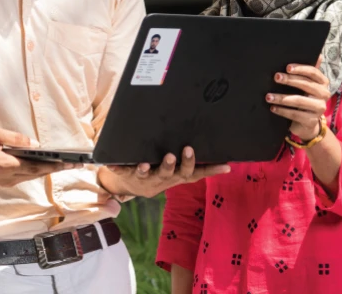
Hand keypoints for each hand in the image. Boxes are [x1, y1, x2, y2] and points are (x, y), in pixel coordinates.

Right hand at [0, 127, 77, 186]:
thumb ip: (14, 138)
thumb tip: (34, 143)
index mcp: (4, 165)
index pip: (36, 165)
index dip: (55, 164)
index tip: (70, 162)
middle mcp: (7, 177)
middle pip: (38, 173)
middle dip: (58, 168)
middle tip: (76, 164)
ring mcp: (5, 182)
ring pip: (33, 176)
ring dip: (49, 170)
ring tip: (66, 164)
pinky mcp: (3, 182)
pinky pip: (25, 177)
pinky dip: (37, 171)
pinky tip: (45, 165)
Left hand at [99, 147, 228, 197]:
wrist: (133, 187)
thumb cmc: (162, 174)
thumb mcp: (180, 173)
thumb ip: (199, 168)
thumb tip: (228, 163)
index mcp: (176, 176)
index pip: (194, 174)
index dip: (209, 171)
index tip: (223, 164)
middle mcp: (162, 178)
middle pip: (170, 173)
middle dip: (174, 165)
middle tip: (178, 154)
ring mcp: (144, 178)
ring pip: (147, 174)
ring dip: (147, 170)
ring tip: (146, 164)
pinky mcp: (126, 174)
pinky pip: (121, 171)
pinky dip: (118, 168)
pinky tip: (113, 163)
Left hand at [266, 56, 330, 139]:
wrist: (307, 123)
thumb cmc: (304, 98)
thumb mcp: (306, 85)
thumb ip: (308, 72)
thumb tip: (318, 55)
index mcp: (322, 82)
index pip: (313, 73)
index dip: (300, 69)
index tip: (287, 68)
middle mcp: (324, 94)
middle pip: (306, 85)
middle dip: (289, 80)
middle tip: (276, 78)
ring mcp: (319, 108)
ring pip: (299, 101)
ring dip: (281, 98)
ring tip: (268, 96)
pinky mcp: (311, 121)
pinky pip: (295, 114)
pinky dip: (282, 110)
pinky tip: (273, 108)